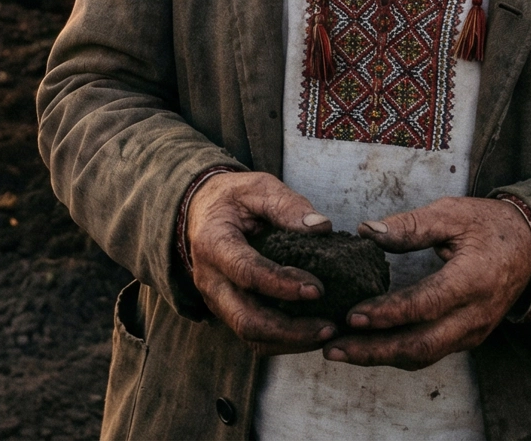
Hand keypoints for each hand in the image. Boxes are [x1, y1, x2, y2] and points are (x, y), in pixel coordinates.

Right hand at [184, 171, 337, 353]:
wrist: (201, 211)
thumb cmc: (233, 199)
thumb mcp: (257, 188)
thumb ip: (287, 205)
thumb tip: (321, 227)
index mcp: (213, 243)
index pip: (246, 272)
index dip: (281, 285)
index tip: (318, 289)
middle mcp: (210, 279)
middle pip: (245, 318)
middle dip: (289, 330)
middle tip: (329, 326)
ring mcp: (216, 299)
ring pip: (249, 335)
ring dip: (290, 341)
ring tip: (328, 333)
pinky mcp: (227, 311)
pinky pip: (253, 337)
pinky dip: (284, 342)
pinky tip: (313, 333)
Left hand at [322, 196, 530, 368]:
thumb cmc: (489, 226)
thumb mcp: (452, 213)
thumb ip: (412, 225)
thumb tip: (368, 231)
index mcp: (474, 279)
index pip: (427, 304)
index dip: (389, 313)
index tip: (352, 314)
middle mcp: (475, 314)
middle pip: (422, 345)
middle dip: (374, 350)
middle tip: (333, 347)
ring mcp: (473, 331)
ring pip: (423, 356)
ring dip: (379, 357)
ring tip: (339, 350)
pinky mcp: (466, 338)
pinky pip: (429, 352)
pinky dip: (395, 353)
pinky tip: (365, 346)